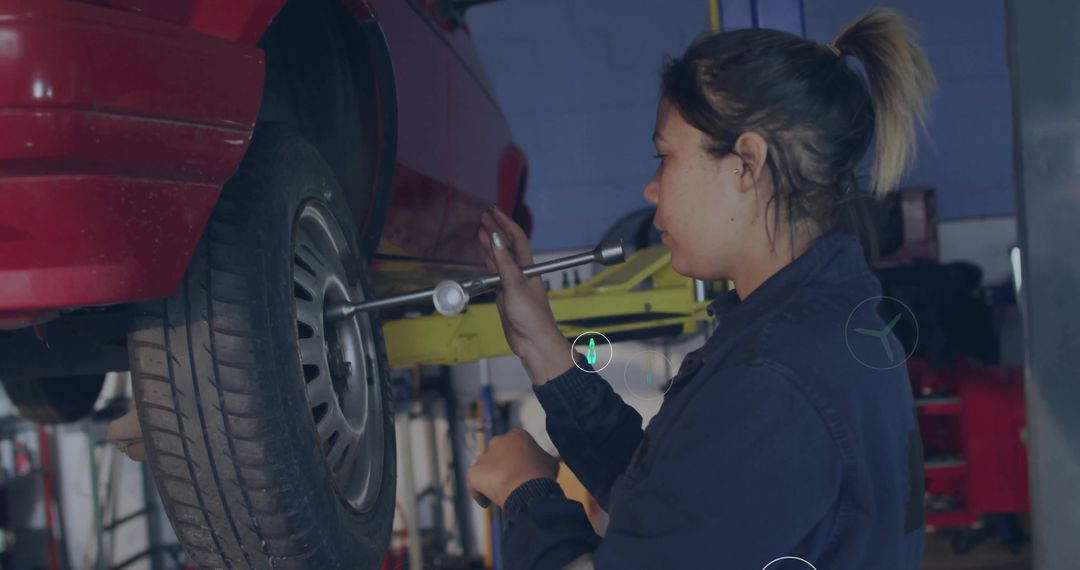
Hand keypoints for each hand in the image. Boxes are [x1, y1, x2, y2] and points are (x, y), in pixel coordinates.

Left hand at [466, 428, 559, 507]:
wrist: (528, 486)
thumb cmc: (542, 474)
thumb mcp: (549, 461)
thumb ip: (541, 458)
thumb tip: (543, 462)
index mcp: (517, 435)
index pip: (515, 447)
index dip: (518, 461)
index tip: (522, 474)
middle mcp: (498, 441)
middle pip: (497, 456)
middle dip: (502, 468)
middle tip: (510, 484)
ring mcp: (484, 456)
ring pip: (485, 469)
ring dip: (490, 481)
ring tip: (499, 496)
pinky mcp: (474, 472)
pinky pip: (473, 483)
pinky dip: (478, 493)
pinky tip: (486, 503)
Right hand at [478, 206, 570, 383]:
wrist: (534, 342)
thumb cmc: (532, 316)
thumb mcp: (515, 285)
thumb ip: (504, 262)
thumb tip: (495, 238)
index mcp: (528, 267)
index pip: (516, 237)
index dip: (504, 222)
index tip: (492, 211)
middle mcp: (521, 272)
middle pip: (507, 245)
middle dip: (496, 229)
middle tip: (483, 216)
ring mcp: (513, 283)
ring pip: (500, 258)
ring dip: (491, 244)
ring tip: (480, 231)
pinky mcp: (506, 296)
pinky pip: (496, 274)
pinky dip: (489, 263)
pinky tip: (485, 257)